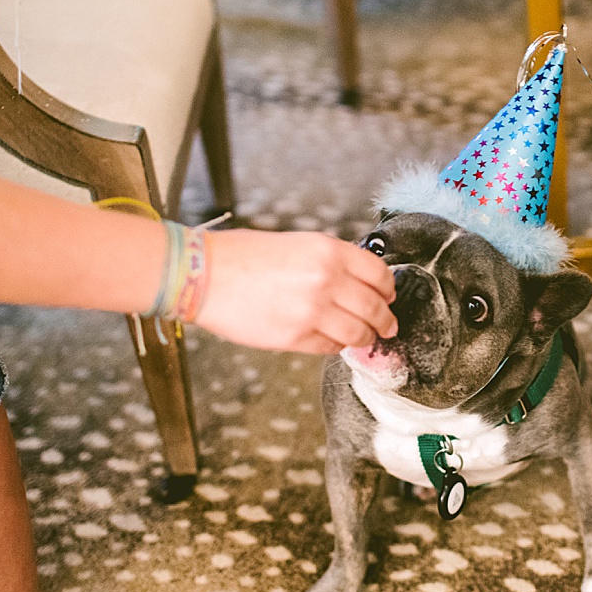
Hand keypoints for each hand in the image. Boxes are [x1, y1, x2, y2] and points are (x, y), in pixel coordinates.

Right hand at [196, 231, 397, 352]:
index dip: (388, 289)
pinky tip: (330, 340)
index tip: (388, 296)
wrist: (203, 274)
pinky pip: (331, 347)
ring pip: (359, 334)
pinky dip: (336, 346)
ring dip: (365, 338)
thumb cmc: (243, 256)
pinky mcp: (296, 337)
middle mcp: (327, 280)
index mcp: (329, 251)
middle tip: (387, 326)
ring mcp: (313, 311)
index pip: (380, 275)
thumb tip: (358, 283)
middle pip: (376, 308)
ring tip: (362, 338)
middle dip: (385, 320)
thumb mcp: (297, 243)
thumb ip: (331, 262)